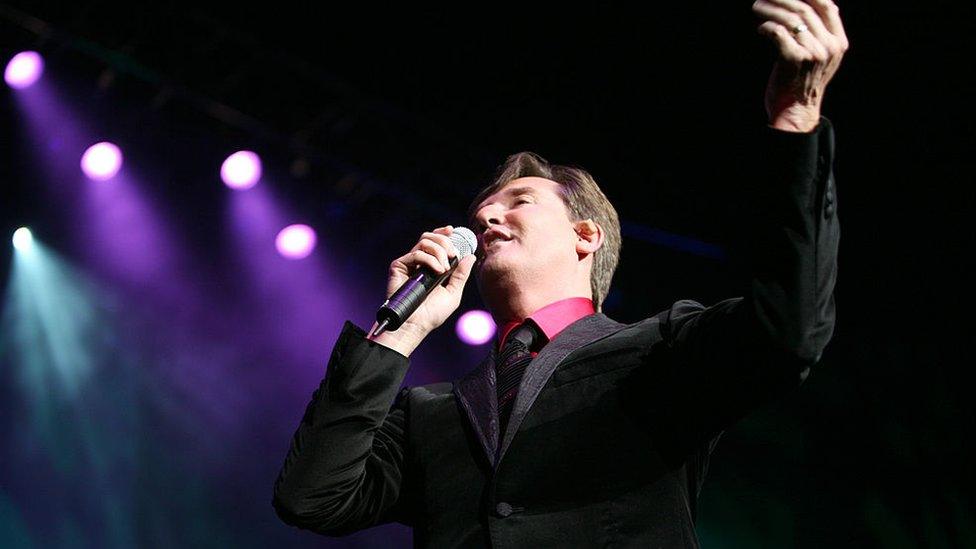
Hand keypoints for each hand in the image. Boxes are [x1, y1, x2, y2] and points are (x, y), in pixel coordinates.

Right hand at [367, 226, 476, 354]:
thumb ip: (461, 274)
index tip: (452, 230)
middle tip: (452, 254)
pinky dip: (429, 259)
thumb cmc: (433, 313)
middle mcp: (419, 262)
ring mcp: (409, 263)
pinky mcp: (399, 266)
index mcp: (431, 266)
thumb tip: (470, 256)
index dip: (443, 233)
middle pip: (430, 237)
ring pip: (424, 241)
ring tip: (444, 268)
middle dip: (444, 241)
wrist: (417, 324)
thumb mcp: (453, 292)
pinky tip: (437, 271)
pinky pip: (416, 253)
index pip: (436, 242)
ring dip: (439, 251)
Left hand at [753, 0, 848, 131]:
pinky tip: (760, 28)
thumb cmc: (803, 84)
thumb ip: (823, 36)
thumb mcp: (822, 60)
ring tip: (757, 6)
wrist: (796, 112)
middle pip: (805, 9)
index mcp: (838, 43)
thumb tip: (817, 7)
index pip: (827, 7)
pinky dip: (767, 26)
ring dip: (770, 9)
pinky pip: (778, 32)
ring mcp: (812, 53)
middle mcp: (828, 47)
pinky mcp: (794, 59)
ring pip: (791, 19)